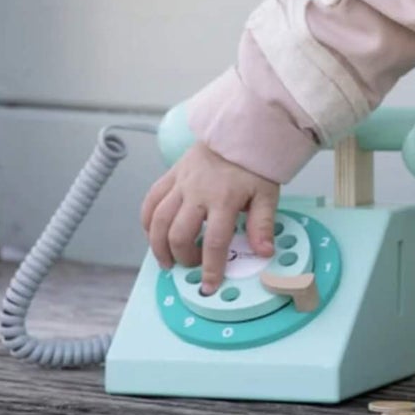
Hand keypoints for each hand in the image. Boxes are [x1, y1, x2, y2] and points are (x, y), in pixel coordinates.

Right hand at [139, 141, 279, 292]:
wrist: (240, 129)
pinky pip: (151, 200)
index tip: (209, 285)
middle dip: (183, 258)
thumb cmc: (254, 164)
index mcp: (224, 199)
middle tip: (192, 266)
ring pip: (157, 220)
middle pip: (179, 235)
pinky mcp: (171, 175)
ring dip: (158, 246)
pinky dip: (147, 220)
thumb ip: (263, 224)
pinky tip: (153, 234)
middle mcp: (198, 192)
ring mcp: (181, 182)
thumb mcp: (267, 194)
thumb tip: (264, 252)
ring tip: (167, 260)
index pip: (214, 242)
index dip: (211, 268)